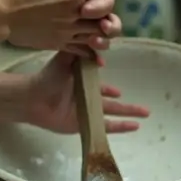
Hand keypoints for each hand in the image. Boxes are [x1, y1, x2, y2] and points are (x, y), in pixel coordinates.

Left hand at [18, 51, 148, 134]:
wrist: (34, 98)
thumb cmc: (47, 78)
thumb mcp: (64, 60)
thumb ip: (80, 54)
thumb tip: (101, 58)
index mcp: (82, 84)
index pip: (100, 86)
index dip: (111, 89)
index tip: (121, 91)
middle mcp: (86, 98)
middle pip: (111, 102)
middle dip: (127, 105)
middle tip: (145, 109)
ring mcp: (86, 112)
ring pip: (112, 114)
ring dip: (128, 115)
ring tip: (144, 116)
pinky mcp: (85, 124)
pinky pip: (106, 126)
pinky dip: (120, 127)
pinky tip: (133, 127)